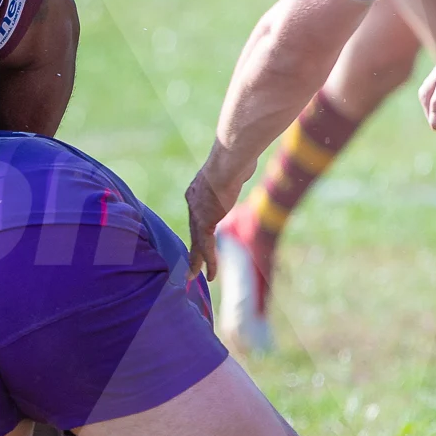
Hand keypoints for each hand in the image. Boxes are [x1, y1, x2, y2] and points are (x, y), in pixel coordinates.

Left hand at [183, 163, 238, 280]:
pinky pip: (205, 247)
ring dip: (197, 262)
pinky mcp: (204, 221)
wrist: (229, 159)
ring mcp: (197, 212)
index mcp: (198, 191)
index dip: (199, 232)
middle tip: (189, 269)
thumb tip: (246, 164)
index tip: (200, 243)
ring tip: (194, 279)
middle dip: (193, 251)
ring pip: (196, 243)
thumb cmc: (235, 156)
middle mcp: (193, 202)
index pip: (197, 217)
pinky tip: (211, 275)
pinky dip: (209, 262)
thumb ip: (235, 173)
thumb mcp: (234, 166)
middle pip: (193, 232)